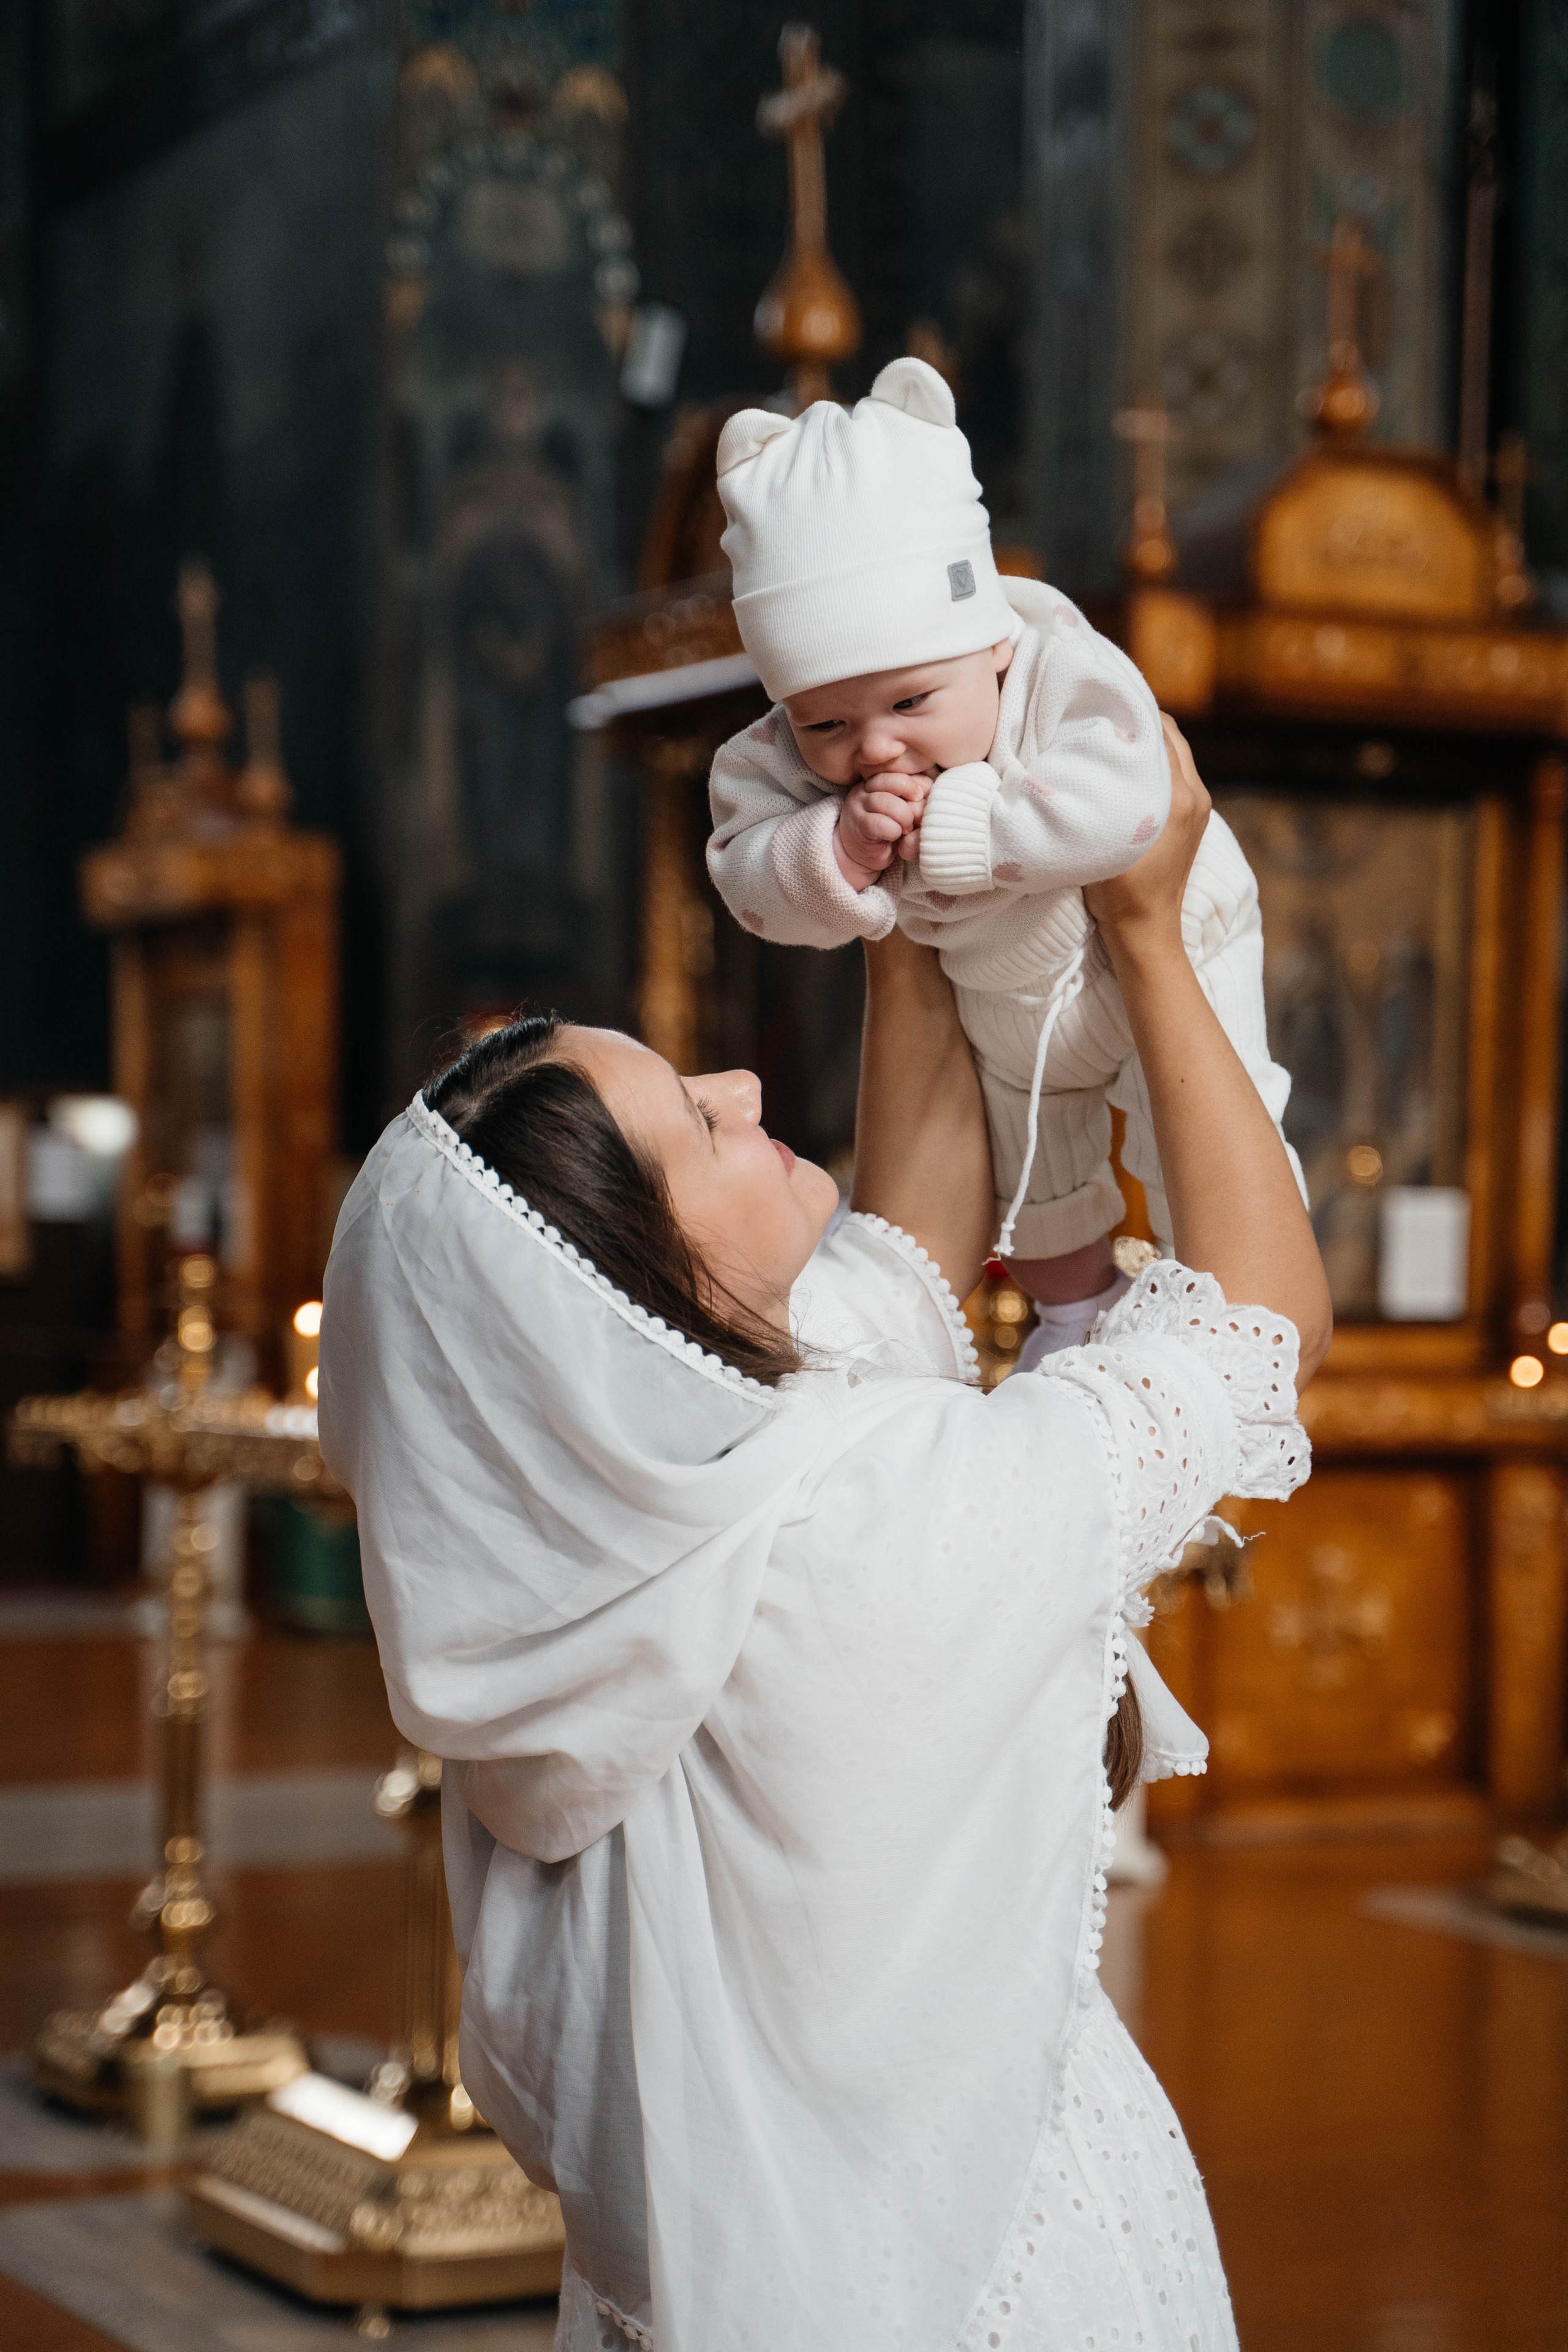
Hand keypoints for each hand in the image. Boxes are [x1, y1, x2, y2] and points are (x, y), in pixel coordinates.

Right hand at [833, 771, 932, 889]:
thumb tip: (931, 790)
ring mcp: (859, 804)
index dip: (917, 785)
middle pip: (893, 780)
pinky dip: (893, 830)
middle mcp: (866, 786)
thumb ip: (916, 796)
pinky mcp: (858, 825)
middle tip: (915, 815)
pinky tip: (894, 835)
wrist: (865, 854)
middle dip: (911, 799)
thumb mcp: (907, 808)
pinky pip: (878, 823)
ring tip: (906, 828)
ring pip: (885, 801)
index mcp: (880, 777)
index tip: (921, 800)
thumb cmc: (891, 828)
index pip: (902, 770)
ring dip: (903, 817)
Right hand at [1083, 716, 1209, 965]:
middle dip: (1140, 721)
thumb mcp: (1106, 833)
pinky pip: (1176, 775)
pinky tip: (1127, 768)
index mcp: (1179, 796)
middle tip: (1105, 714)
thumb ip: (1108, 789)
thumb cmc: (1119, 890)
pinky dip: (1155, 763)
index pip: (1160, 730)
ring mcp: (1199, 808)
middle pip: (1171, 737)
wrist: (1146, 931)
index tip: (1103, 702)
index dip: (1132, 710)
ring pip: (1174, 754)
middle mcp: (1196, 796)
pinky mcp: (1194, 819)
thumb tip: (1097, 747)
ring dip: (1147, 742)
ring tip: (1113, 738)